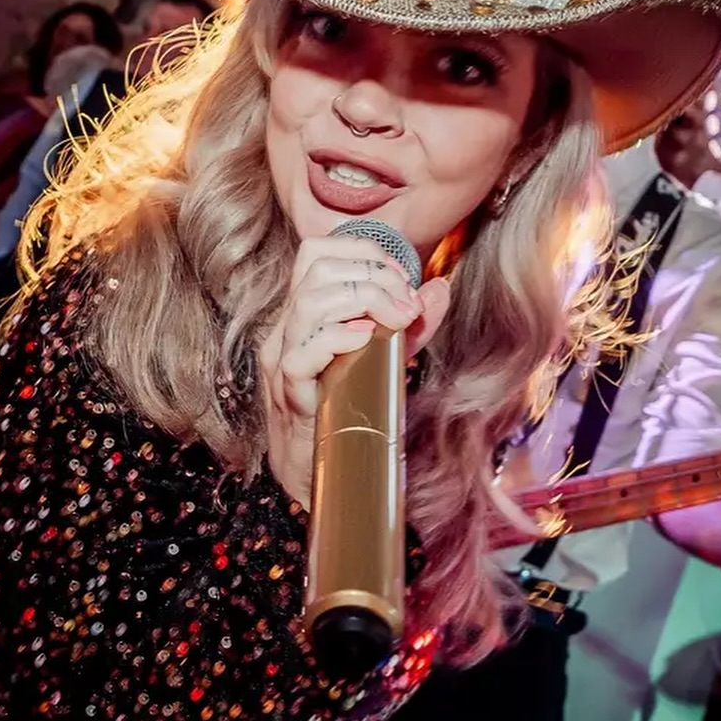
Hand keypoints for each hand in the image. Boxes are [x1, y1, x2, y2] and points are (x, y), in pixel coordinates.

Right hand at [258, 235, 451, 505]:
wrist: (316, 469)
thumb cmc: (346, 408)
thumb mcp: (385, 355)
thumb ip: (411, 322)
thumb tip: (439, 287)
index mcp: (303, 311)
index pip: (317, 251)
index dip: (363, 251)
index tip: (401, 276)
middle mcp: (286, 327)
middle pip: (317, 269)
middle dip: (373, 275)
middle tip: (407, 303)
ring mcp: (282, 357)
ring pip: (310, 303)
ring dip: (364, 301)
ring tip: (397, 319)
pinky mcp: (288, 391)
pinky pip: (302, 353)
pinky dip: (338, 338)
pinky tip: (366, 340)